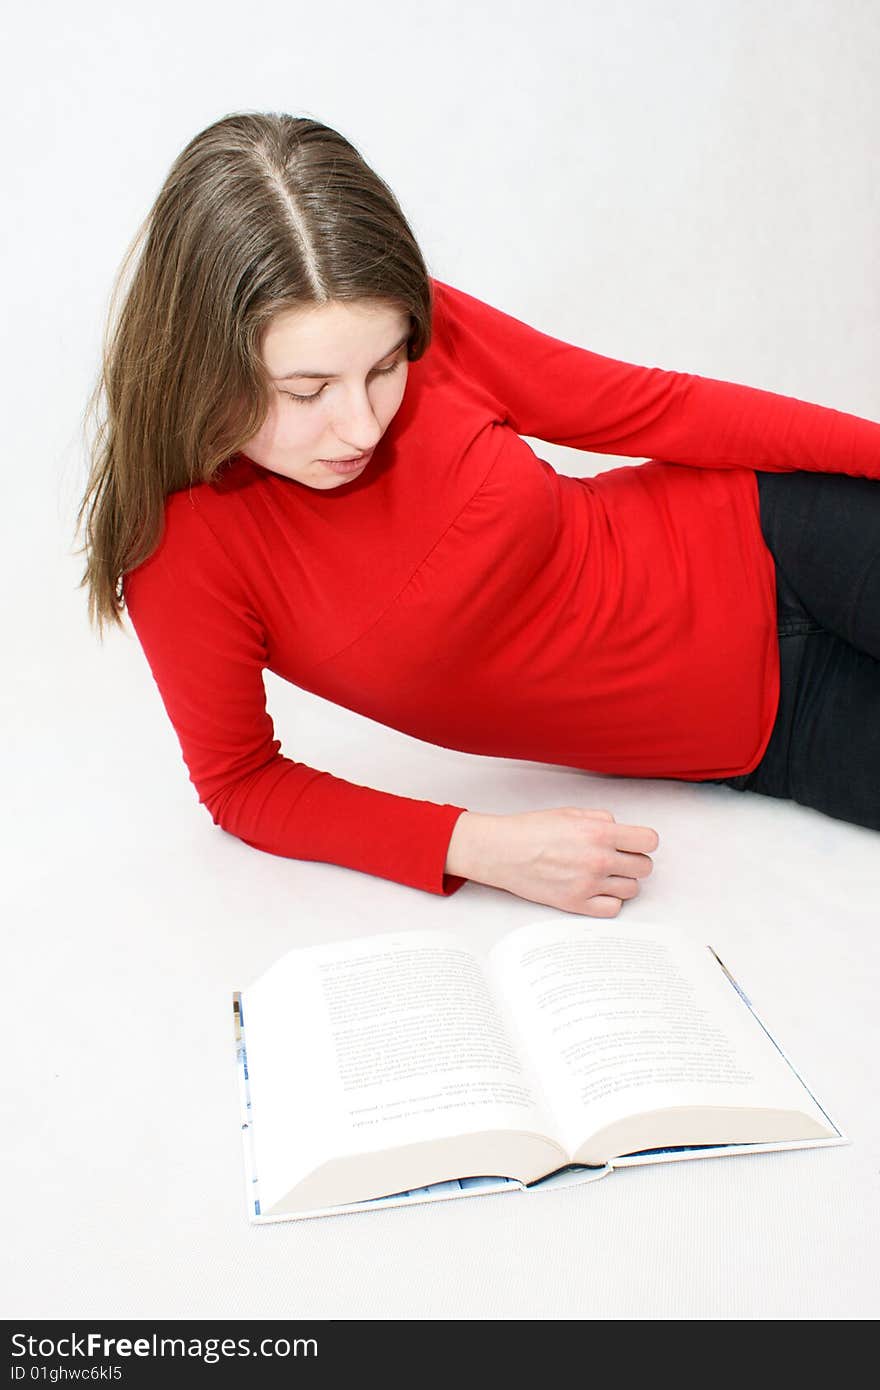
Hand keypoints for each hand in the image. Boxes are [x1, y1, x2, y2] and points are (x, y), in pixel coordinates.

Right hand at [445, 807, 658, 916]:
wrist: (502, 851)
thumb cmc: (531, 830)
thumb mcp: (571, 812)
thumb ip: (601, 819)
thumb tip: (620, 830)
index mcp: (599, 832)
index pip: (649, 841)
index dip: (643, 841)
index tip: (635, 843)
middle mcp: (599, 859)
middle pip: (644, 867)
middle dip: (634, 861)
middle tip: (617, 858)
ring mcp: (589, 884)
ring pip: (632, 889)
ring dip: (622, 881)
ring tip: (603, 874)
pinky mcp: (577, 904)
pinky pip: (613, 909)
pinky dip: (608, 901)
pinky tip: (596, 890)